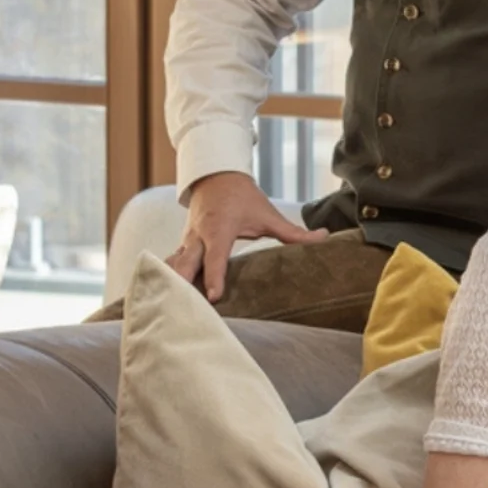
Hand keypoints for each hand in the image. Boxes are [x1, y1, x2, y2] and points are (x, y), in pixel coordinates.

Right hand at [168, 171, 327, 302]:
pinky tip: (164, 300)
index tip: (214, 298)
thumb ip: (293, 232)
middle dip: (182, 286)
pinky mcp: (181, 245)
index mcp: (219, 229)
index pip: (216, 257)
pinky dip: (167, 280)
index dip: (215, 277)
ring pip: (173, 266)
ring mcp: (186, 241)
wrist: (215, 176)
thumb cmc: (242, 197)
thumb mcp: (268, 214)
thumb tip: (324, 237)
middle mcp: (198, 236)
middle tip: (185, 310)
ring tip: (172, 311)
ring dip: (171, 286)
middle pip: (185, 265)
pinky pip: (171, 264)